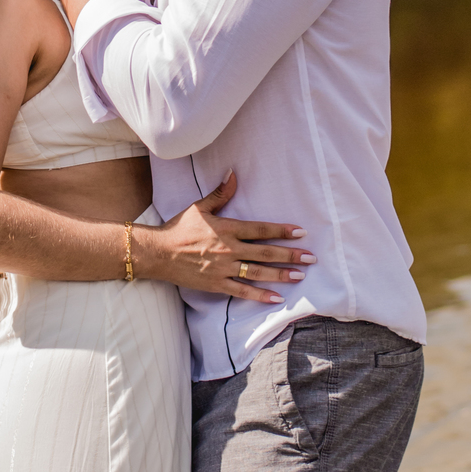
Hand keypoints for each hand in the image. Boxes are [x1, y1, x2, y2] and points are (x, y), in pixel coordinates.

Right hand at [132, 170, 315, 304]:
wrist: (159, 253)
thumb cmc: (179, 228)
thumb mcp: (199, 207)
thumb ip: (219, 194)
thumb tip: (233, 173)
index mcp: (226, 229)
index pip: (260, 230)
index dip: (281, 231)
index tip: (300, 232)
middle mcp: (229, 249)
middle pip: (265, 253)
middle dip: (290, 255)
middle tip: (311, 257)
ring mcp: (224, 269)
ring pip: (258, 273)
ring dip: (281, 274)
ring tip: (300, 275)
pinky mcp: (217, 284)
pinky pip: (242, 291)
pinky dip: (260, 295)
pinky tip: (276, 298)